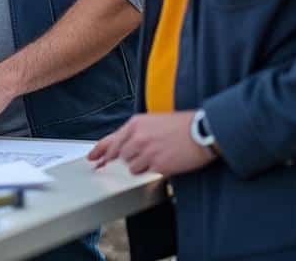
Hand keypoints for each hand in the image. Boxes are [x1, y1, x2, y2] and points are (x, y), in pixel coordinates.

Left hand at [87, 111, 217, 175]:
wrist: (202, 131)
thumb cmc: (182, 126)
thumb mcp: (153, 121)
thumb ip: (136, 133)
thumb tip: (124, 146)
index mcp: (135, 124)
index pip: (110, 140)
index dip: (99, 151)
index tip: (93, 158)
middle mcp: (137, 138)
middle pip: (119, 156)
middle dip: (128, 158)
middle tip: (138, 158)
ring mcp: (146, 152)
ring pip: (131, 167)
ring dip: (141, 165)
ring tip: (158, 155)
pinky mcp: (157, 165)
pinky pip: (147, 173)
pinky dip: (154, 170)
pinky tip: (166, 160)